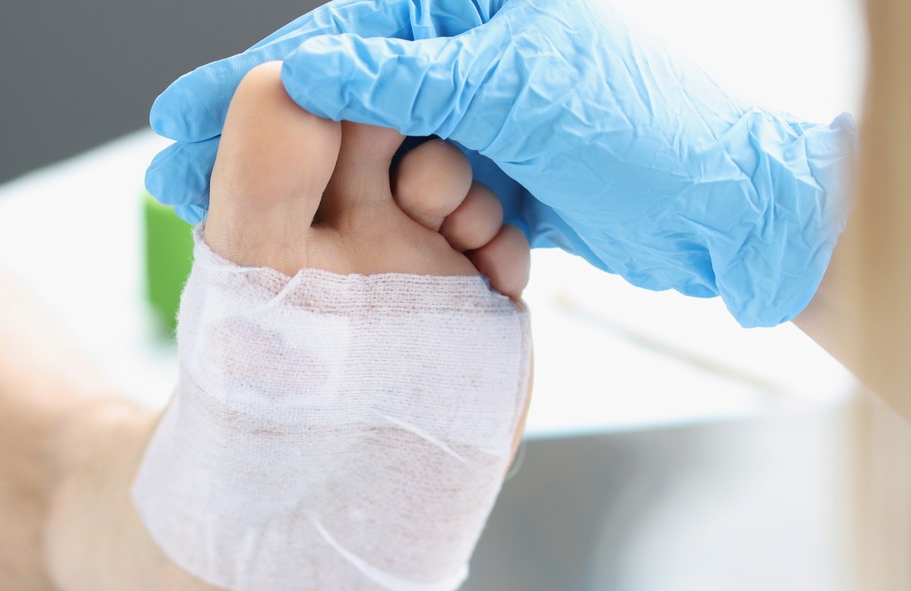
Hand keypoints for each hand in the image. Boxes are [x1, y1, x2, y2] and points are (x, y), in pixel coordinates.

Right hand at [145, 0, 854, 328]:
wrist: (739, 222)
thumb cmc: (652, 142)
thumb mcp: (519, 96)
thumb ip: (409, 77)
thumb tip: (308, 63)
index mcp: (482, 4)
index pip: (343, 35)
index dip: (252, 80)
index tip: (175, 115)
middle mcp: (481, 49)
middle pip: (344, 96)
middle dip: (260, 141)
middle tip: (171, 176)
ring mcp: (493, 115)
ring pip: (376, 155)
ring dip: (323, 196)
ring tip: (228, 224)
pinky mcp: (507, 174)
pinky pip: (420, 197)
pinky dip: (385, 224)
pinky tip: (319, 246)